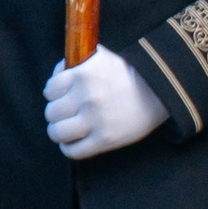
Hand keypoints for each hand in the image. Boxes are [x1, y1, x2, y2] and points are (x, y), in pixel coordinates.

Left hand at [43, 46, 169, 158]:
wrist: (157, 91)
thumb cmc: (126, 74)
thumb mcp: (100, 57)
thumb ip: (76, 63)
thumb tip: (56, 76)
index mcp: (83, 74)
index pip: (50, 89)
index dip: (52, 93)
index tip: (59, 96)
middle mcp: (87, 97)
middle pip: (52, 112)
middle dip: (55, 113)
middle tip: (63, 113)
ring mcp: (95, 120)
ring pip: (58, 132)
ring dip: (57, 132)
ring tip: (65, 129)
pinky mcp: (104, 139)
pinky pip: (73, 150)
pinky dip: (68, 148)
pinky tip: (72, 142)